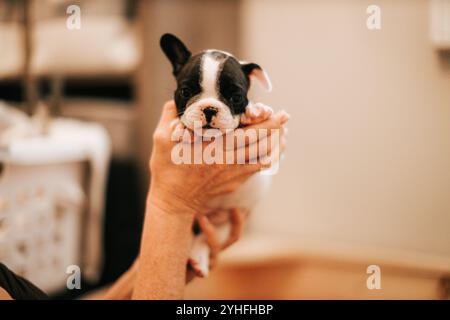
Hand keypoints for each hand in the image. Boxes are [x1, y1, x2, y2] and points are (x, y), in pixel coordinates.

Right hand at [148, 101, 288, 216]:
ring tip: (282, 132)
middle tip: (285, 116)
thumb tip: (178, 99)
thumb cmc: (167, 170)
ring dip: (275, 144)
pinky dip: (267, 157)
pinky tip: (269, 150)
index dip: (267, 123)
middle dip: (276, 129)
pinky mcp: (235, 182)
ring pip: (263, 157)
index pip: (249, 133)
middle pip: (262, 144)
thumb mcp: (162, 139)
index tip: (279, 113)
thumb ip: (170, 114)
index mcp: (215, 148)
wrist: (174, 201)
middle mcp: (229, 161)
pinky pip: (257, 168)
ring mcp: (234, 174)